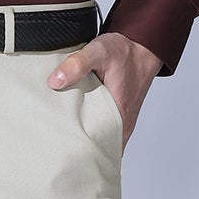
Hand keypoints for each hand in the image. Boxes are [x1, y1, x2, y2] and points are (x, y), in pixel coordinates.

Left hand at [47, 33, 162, 150]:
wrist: (143, 47)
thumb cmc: (124, 51)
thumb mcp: (99, 51)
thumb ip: (77, 64)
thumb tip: (55, 82)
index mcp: (119, 114)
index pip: (98, 147)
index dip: (79, 151)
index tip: (60, 151)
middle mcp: (123, 123)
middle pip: (98, 147)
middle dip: (79, 149)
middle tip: (56, 146)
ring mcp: (122, 122)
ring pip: (102, 140)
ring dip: (85, 139)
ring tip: (62, 138)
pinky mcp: (119, 116)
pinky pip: (104, 130)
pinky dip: (92, 130)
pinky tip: (76, 124)